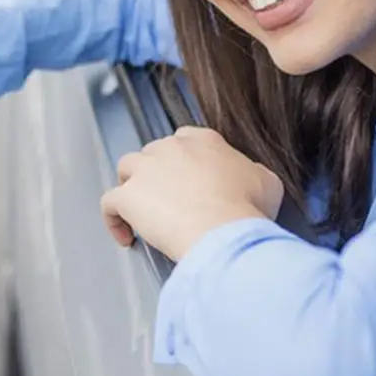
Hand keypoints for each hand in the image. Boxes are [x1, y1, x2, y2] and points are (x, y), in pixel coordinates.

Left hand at [100, 127, 283, 260]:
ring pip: (126, 169)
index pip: (183, 140)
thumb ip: (252, 173)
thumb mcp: (266, 182)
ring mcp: (145, 170)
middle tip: (167, 201)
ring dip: (131, 188)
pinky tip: (126, 236)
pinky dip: (113, 220)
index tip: (187, 180)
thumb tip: (251, 179)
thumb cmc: (246, 210)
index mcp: (202, 141)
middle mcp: (169, 148)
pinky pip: (109, 204)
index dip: (182, 162)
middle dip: (156, 175)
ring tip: (140, 212)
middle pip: (153, 153)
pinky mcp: (127, 196)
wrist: (224, 231)